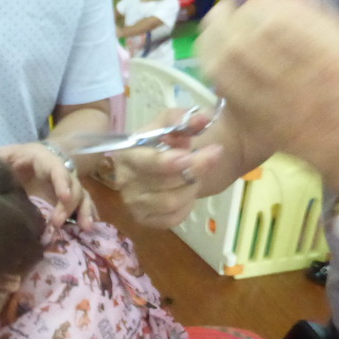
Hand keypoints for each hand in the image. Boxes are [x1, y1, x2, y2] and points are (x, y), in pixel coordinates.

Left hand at [0, 142, 96, 228]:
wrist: (24, 162)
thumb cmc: (13, 159)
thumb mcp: (3, 155)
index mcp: (45, 159)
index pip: (57, 169)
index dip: (62, 182)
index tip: (63, 197)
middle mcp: (61, 172)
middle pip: (73, 186)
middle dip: (68, 205)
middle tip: (58, 223)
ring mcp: (66, 187)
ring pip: (82, 197)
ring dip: (85, 212)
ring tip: (86, 229)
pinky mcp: (68, 200)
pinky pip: (83, 207)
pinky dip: (89, 216)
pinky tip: (92, 230)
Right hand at [114, 108, 224, 228]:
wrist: (163, 162)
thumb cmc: (166, 140)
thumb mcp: (173, 121)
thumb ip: (186, 118)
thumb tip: (201, 120)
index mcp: (127, 154)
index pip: (149, 162)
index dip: (171, 161)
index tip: (190, 156)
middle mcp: (124, 181)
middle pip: (165, 183)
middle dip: (194, 169)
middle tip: (213, 154)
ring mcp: (132, 203)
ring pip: (171, 202)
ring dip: (191, 187)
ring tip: (195, 175)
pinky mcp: (143, 219)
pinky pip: (172, 218)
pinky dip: (186, 206)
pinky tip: (187, 192)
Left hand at [197, 0, 338, 195]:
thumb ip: (307, 14)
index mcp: (325, 52)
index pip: (275, 19)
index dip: (254, 4)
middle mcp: (298, 77)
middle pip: (245, 39)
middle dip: (227, 18)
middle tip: (224, 8)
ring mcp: (274, 100)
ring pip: (229, 61)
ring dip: (214, 38)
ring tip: (214, 26)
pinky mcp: (258, 117)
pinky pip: (224, 86)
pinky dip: (213, 63)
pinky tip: (213, 53)